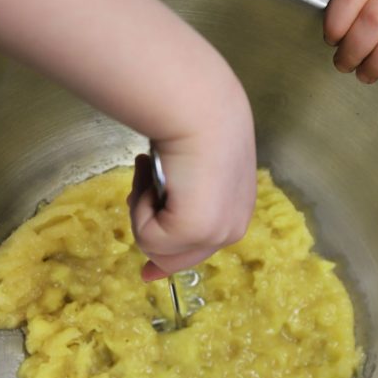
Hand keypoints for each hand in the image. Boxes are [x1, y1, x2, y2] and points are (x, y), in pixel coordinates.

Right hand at [127, 84, 256, 281]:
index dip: (168, 258)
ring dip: (143, 206)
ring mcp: (217, 232)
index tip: (148, 273)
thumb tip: (150, 232)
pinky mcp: (196, 230)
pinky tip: (154, 174)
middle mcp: (233, 227)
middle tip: (145, 177)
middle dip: (147, 220)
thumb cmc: (193, 120)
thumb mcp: (189, 167)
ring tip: (153, 168)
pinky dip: (140, 205)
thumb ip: (175, 199)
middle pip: (174, 256)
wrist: (197, 104)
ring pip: (156, 246)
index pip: (200, 250)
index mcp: (237, 211)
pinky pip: (148, 237)